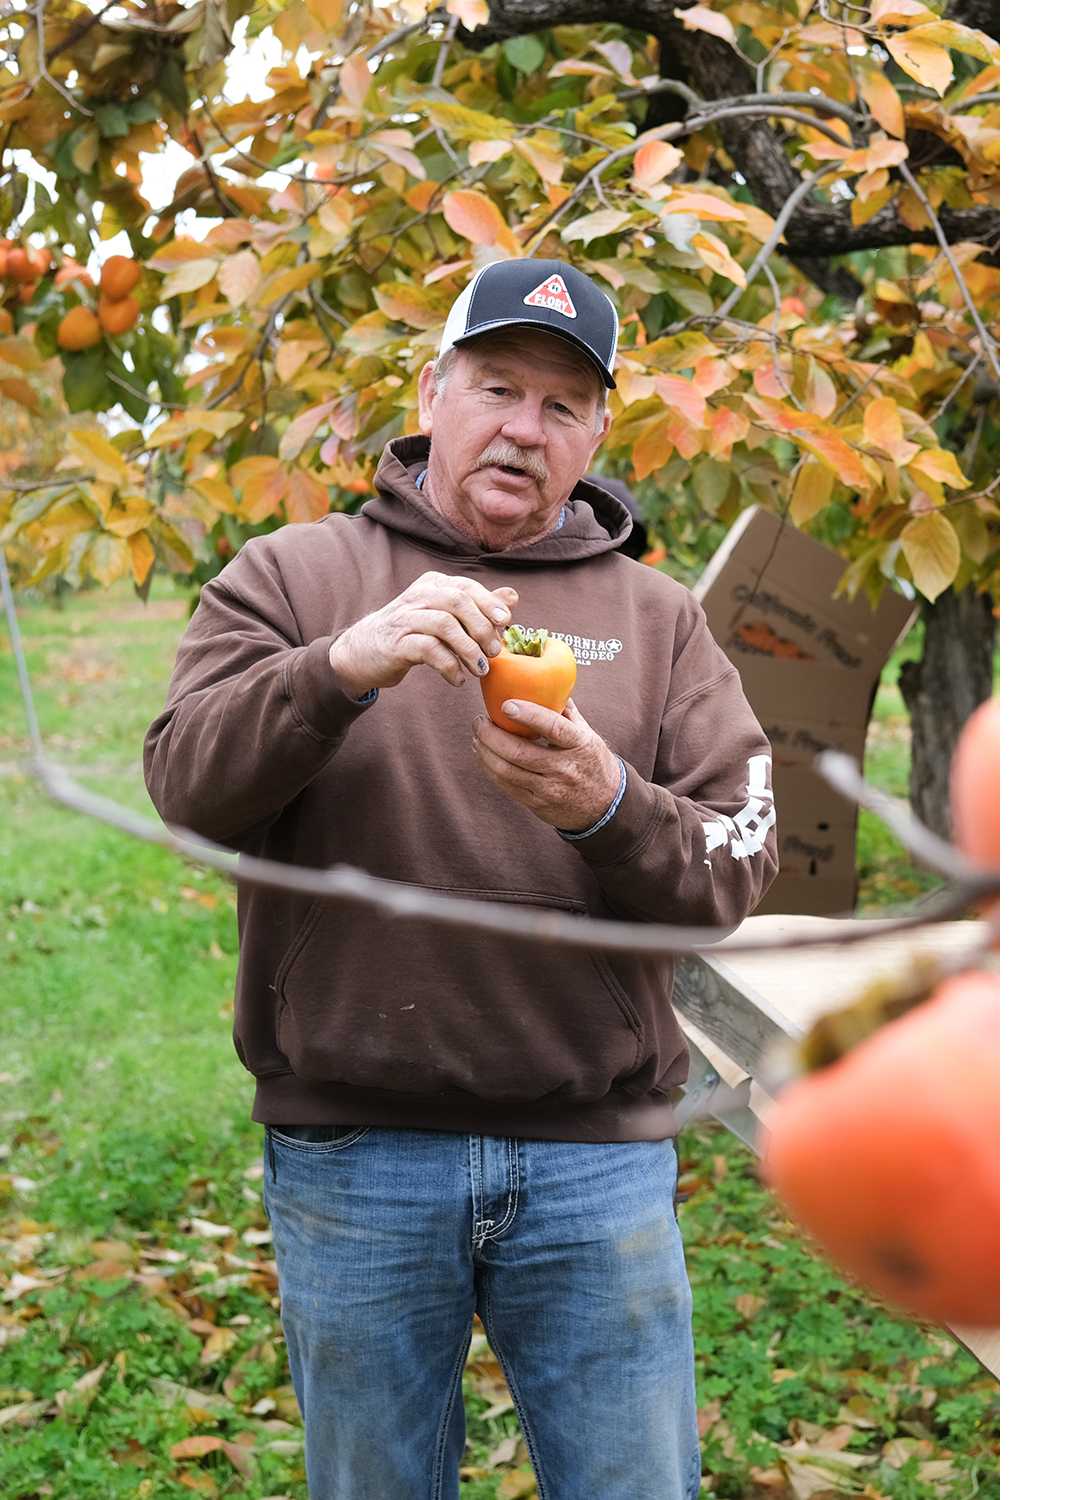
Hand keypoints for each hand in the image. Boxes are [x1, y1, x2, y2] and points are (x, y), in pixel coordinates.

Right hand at [329, 573, 517, 695]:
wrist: (362, 653)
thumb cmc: (413, 634)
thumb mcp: (445, 617)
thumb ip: (478, 608)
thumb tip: (512, 597)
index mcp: (432, 585)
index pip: (466, 587)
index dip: (489, 603)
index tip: (506, 622)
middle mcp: (418, 596)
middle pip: (457, 601)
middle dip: (482, 627)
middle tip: (494, 651)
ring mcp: (405, 619)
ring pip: (445, 625)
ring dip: (469, 650)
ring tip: (480, 670)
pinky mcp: (396, 643)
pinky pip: (429, 650)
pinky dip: (449, 666)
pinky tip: (457, 680)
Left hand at [471, 697, 621, 830]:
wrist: (605, 805)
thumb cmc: (592, 761)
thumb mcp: (587, 733)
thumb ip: (566, 710)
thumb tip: (547, 680)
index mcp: (580, 745)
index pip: (554, 728)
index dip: (529, 715)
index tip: (506, 704)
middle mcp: (565, 768)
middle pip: (519, 753)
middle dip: (491, 735)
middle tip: (479, 720)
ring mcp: (550, 789)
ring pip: (507, 771)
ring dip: (485, 752)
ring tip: (477, 737)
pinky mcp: (537, 804)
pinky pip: (507, 785)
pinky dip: (490, 768)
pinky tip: (484, 755)